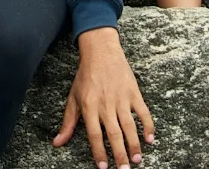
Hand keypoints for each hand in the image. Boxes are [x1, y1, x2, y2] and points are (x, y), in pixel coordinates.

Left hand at [54, 26, 153, 166]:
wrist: (101, 51)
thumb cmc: (85, 76)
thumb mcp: (73, 98)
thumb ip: (67, 122)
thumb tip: (57, 142)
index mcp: (89, 106)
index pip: (95, 135)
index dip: (99, 152)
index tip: (103, 167)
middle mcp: (106, 104)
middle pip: (114, 134)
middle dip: (119, 154)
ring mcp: (121, 98)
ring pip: (129, 126)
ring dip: (134, 144)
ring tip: (136, 159)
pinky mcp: (133, 92)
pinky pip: (143, 111)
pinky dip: (148, 125)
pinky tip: (150, 139)